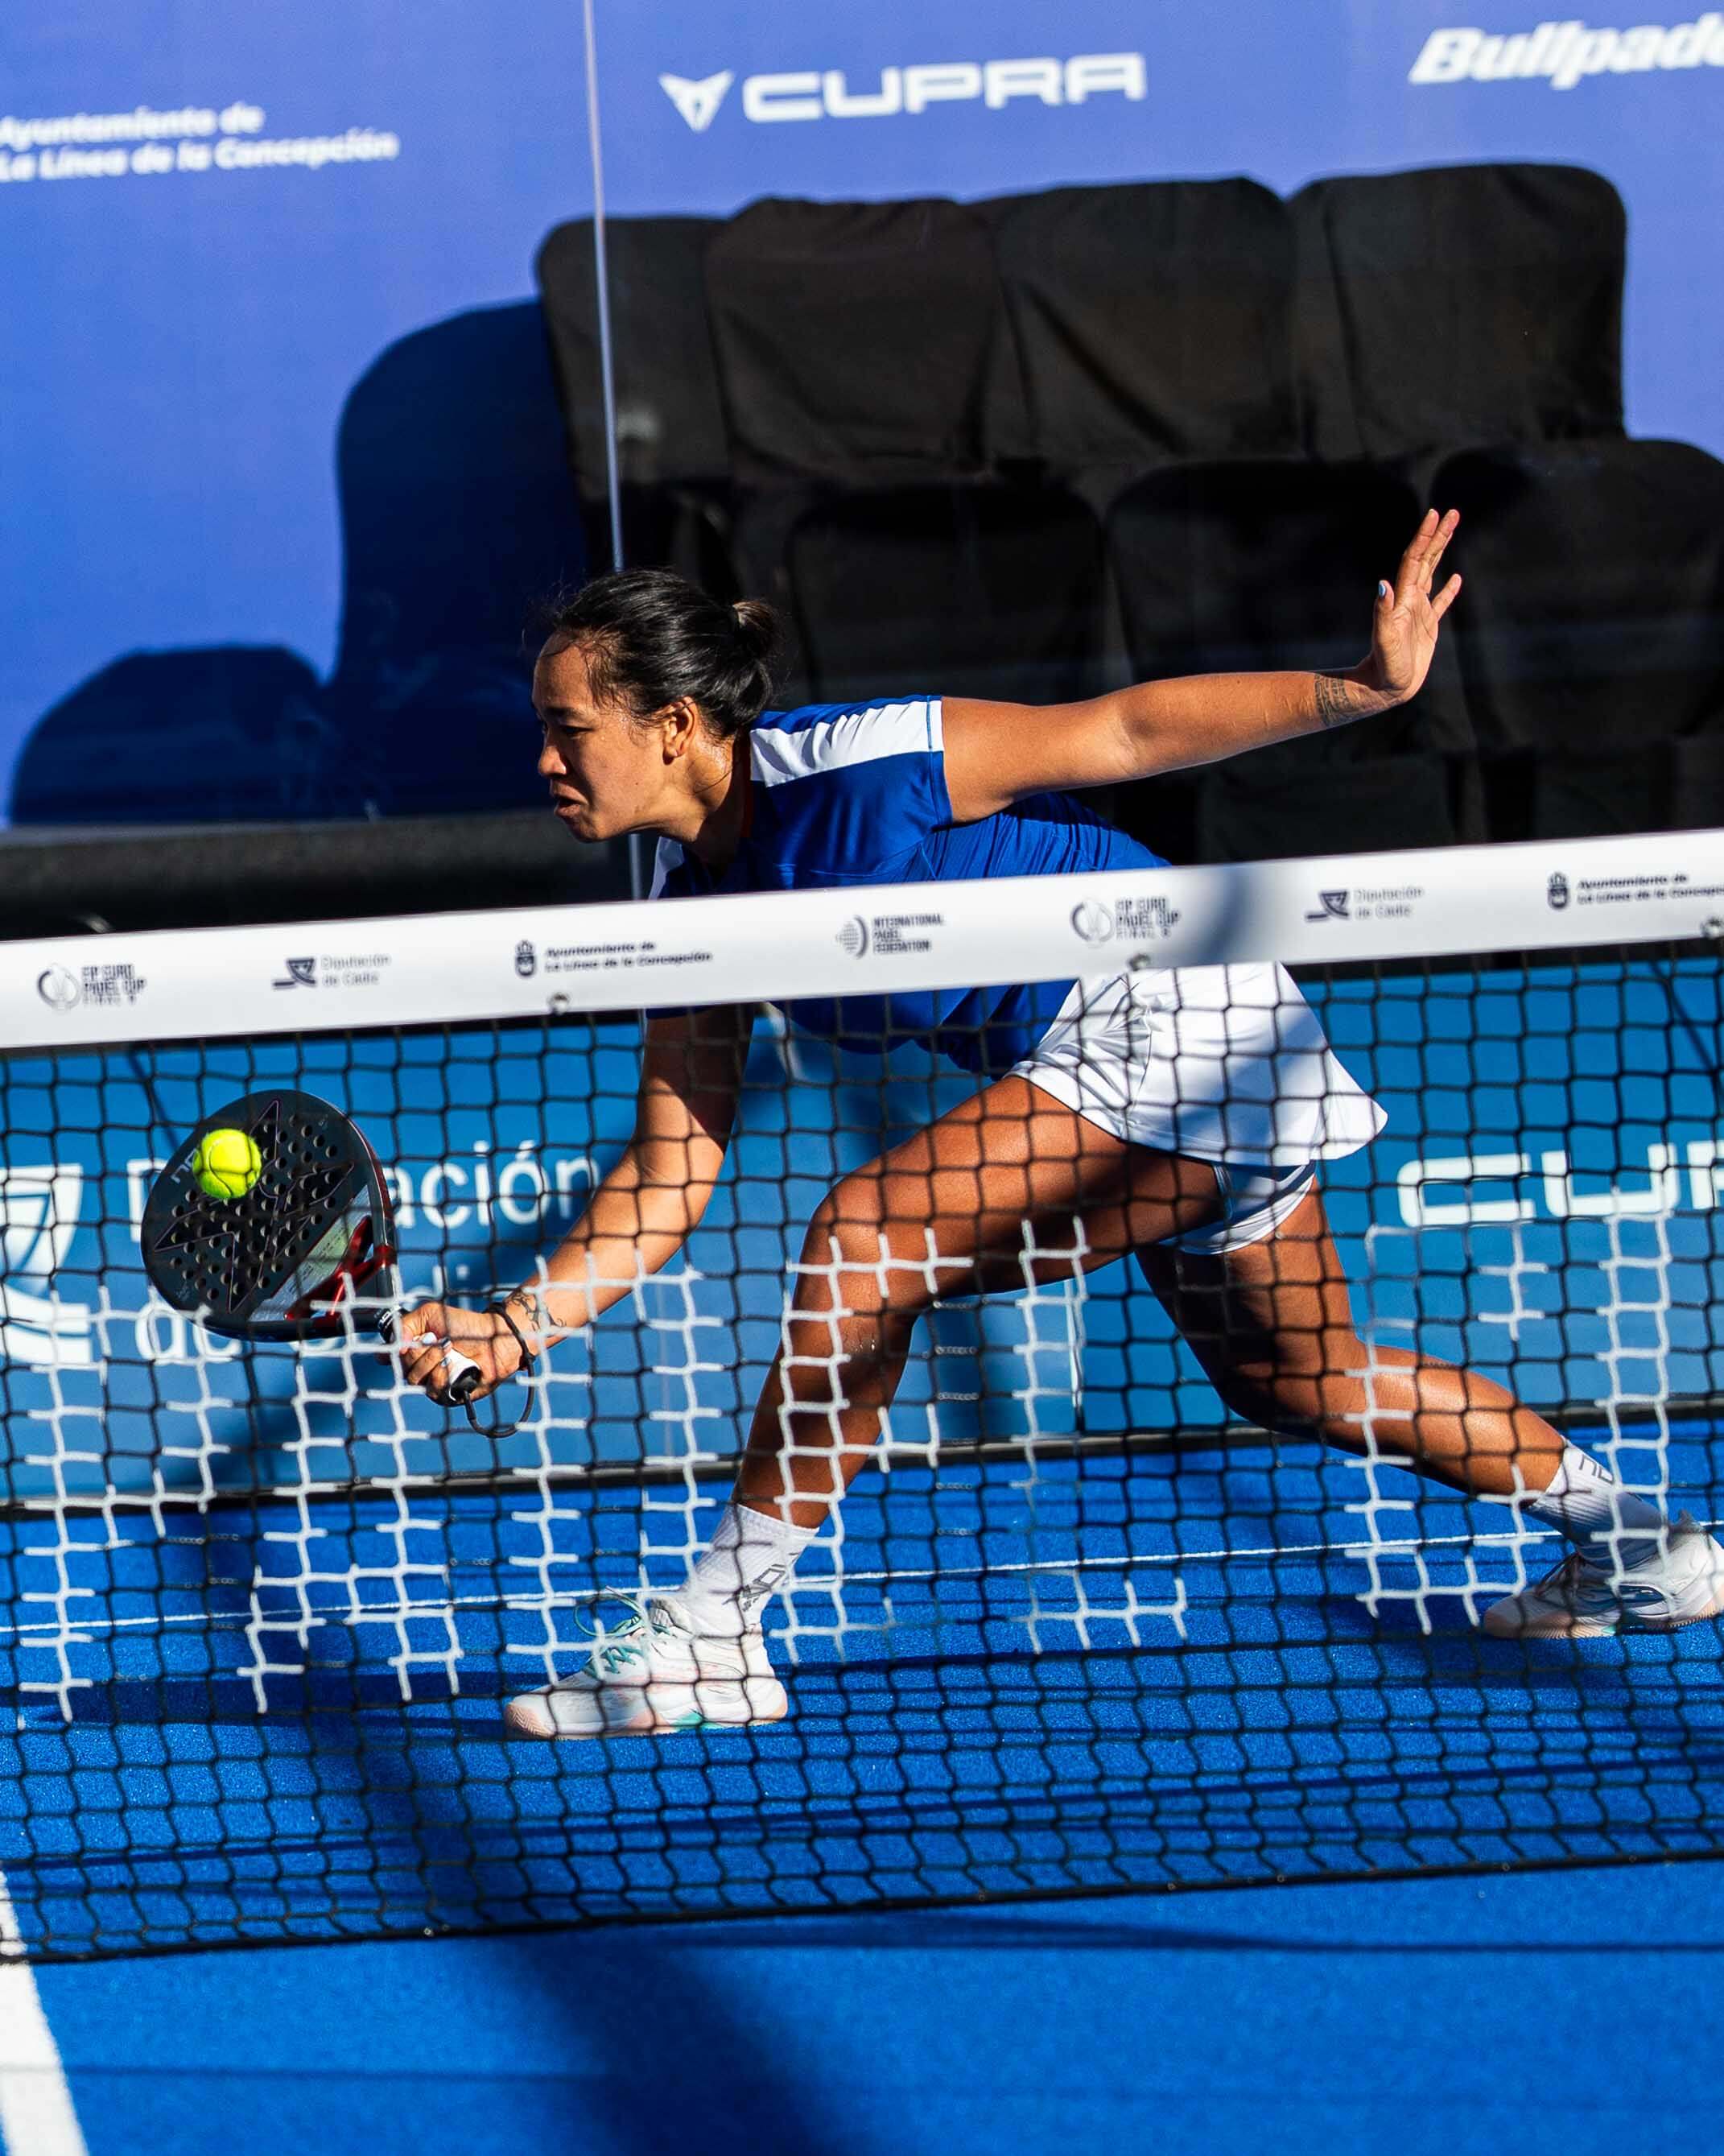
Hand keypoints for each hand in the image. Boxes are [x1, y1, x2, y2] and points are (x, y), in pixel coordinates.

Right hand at [393, 1300, 522, 1403]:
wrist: (491, 1338)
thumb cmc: (464, 1325)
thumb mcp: (430, 1314)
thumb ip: (405, 1324)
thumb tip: (393, 1347)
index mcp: (412, 1350)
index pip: (387, 1358)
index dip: (390, 1353)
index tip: (403, 1343)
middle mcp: (419, 1368)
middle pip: (401, 1368)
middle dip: (419, 1351)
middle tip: (438, 1340)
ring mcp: (431, 1382)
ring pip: (414, 1379)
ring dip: (432, 1360)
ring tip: (450, 1349)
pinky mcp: (445, 1395)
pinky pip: (432, 1389)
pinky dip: (443, 1373)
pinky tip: (455, 1364)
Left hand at [1358, 508, 1460, 707]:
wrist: (1384, 687)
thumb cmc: (1385, 666)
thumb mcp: (1384, 639)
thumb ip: (1383, 612)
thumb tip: (1383, 584)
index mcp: (1402, 599)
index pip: (1414, 560)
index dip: (1424, 537)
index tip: (1434, 515)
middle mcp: (1410, 600)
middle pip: (1425, 560)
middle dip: (1438, 536)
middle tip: (1451, 512)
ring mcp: (1419, 612)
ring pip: (1433, 573)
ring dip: (1442, 552)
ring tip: (1452, 530)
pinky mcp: (1428, 627)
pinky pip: (1441, 603)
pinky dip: (1449, 590)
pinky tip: (1456, 578)